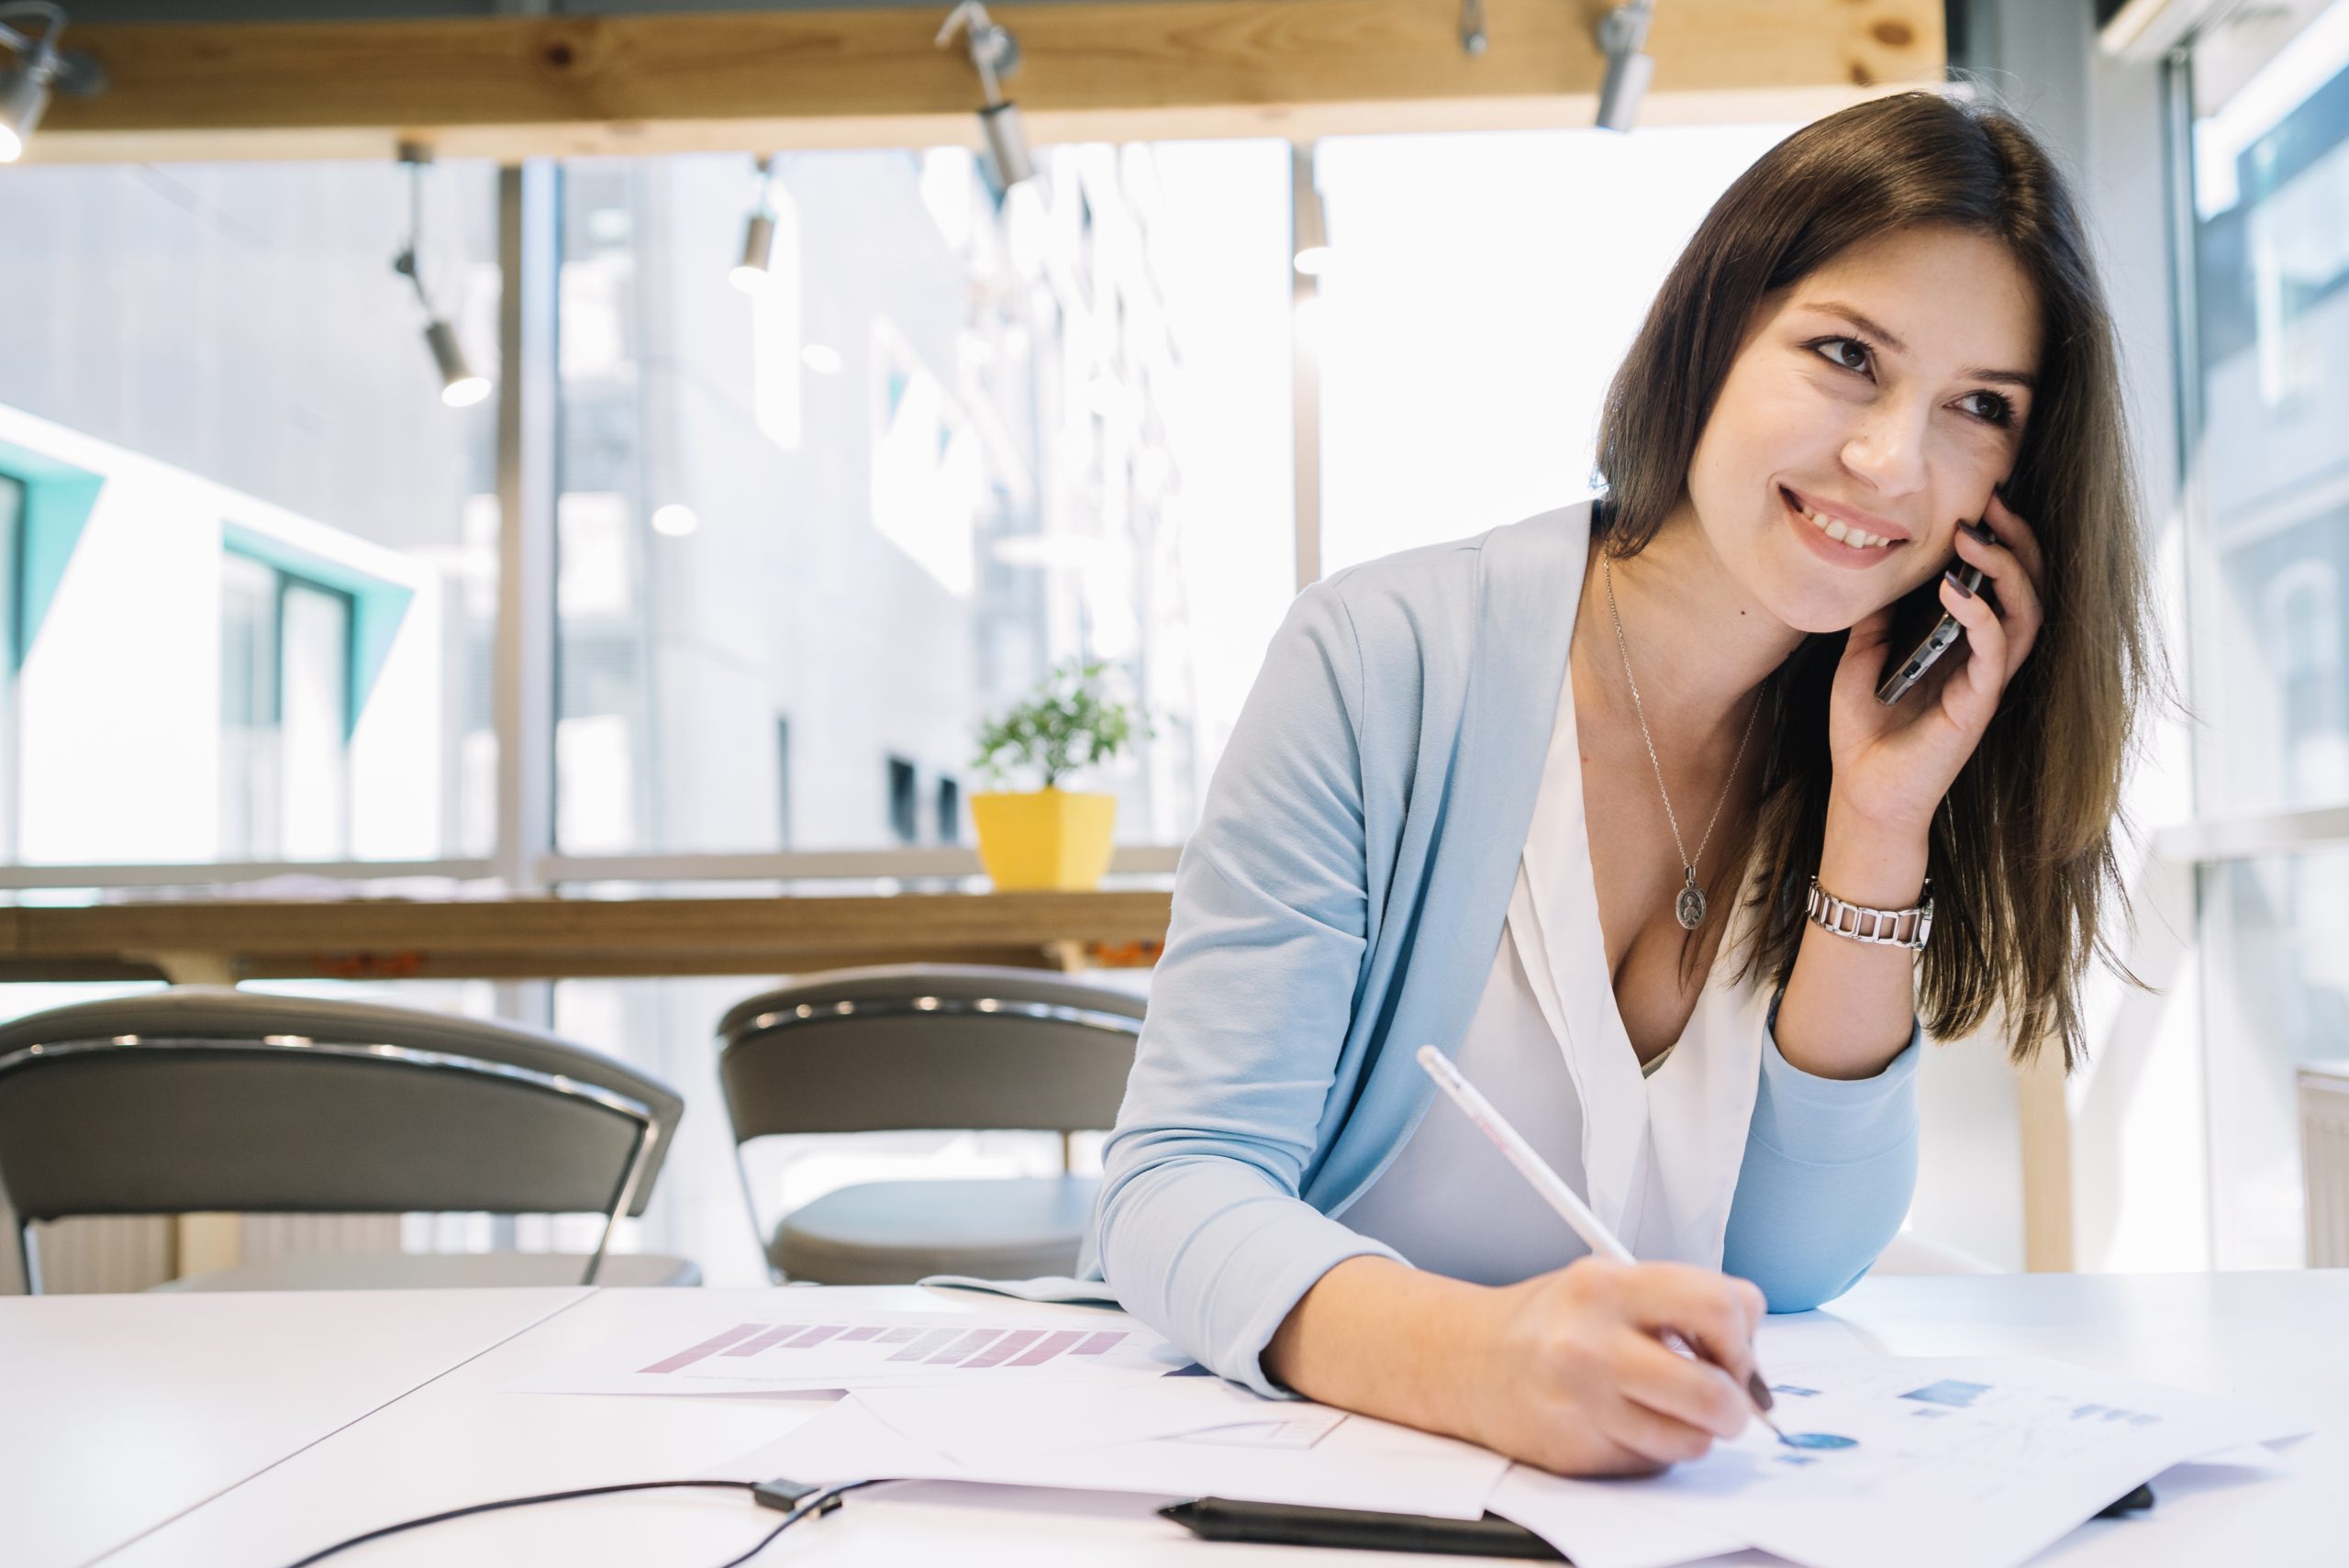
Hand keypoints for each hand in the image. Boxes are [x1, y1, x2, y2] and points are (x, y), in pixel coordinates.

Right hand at [1463, 1257, 1764, 1475]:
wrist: (1467, 1360)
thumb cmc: (1550, 1322)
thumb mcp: (1610, 1283)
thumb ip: (1681, 1305)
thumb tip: (1751, 1365)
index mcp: (1607, 1286)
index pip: (1721, 1306)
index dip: (1742, 1338)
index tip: (1733, 1350)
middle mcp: (1591, 1344)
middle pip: (1714, 1394)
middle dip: (1736, 1407)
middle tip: (1724, 1401)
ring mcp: (1582, 1404)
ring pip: (1691, 1442)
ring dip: (1694, 1433)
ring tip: (1662, 1408)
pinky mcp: (1577, 1452)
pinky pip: (1652, 1463)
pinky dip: (1653, 1449)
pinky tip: (1623, 1422)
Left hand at [1828, 489, 2046, 835]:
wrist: (1862, 795)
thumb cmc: (1865, 733)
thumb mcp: (1862, 658)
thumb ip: (1879, 617)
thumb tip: (1883, 569)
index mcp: (1964, 645)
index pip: (2001, 582)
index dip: (2000, 539)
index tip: (1979, 499)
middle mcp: (1986, 660)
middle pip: (2029, 588)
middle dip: (2018, 540)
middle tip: (1993, 501)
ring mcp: (1987, 682)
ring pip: (2027, 613)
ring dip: (2007, 569)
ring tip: (1974, 536)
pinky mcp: (1978, 706)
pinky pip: (1996, 652)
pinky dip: (1983, 616)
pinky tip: (1956, 590)